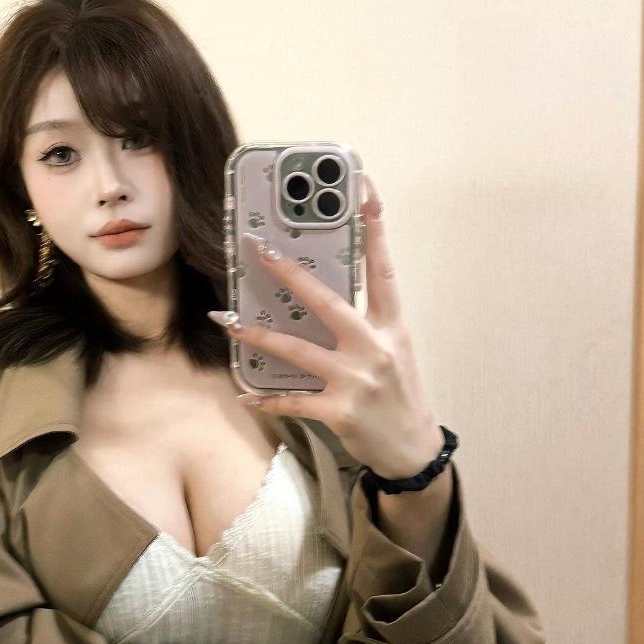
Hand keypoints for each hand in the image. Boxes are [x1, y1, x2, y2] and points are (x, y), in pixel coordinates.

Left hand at [207, 171, 443, 478]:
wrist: (412, 449)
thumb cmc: (398, 395)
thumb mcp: (391, 351)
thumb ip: (363, 324)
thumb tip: (317, 297)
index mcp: (391, 327)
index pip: (382, 271)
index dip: (374, 232)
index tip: (364, 194)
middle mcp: (375, 348)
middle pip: (328, 302)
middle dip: (292, 276)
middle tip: (262, 251)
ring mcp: (357, 380)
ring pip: (299, 350)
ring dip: (260, 335)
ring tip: (230, 322)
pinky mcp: (340, 411)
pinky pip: (294, 399)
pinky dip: (267, 398)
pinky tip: (245, 395)